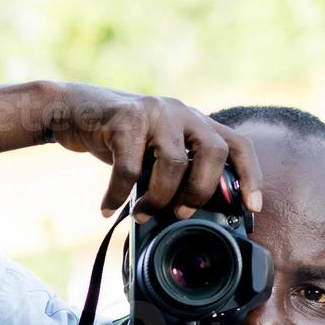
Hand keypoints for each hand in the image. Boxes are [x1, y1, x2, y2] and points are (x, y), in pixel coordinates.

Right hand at [43, 83, 262, 221]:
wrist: (71, 109)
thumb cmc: (116, 138)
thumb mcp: (152, 151)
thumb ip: (172, 172)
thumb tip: (185, 214)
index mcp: (195, 122)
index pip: (237, 145)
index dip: (250, 176)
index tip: (252, 207)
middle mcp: (181, 112)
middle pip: (213, 152)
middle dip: (201, 190)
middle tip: (182, 213)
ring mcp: (155, 112)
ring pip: (173, 162)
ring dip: (158, 197)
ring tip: (140, 213)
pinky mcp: (125, 118)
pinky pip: (128, 168)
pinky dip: (118, 195)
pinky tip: (108, 208)